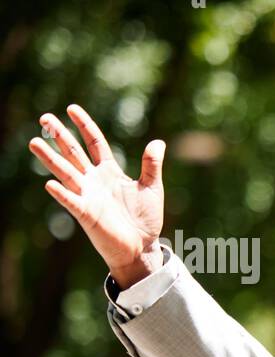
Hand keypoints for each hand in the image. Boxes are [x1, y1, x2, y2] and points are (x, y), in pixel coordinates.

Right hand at [29, 105, 167, 288]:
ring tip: (34, 143)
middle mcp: (93, 180)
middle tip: (44, 117)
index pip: (94, 143)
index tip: (71, 108)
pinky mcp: (86, 214)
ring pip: (65, 172)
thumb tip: (158, 142)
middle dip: (60, 135)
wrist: (142, 246)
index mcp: (109, 172)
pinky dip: (62, 193)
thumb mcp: (152, 188)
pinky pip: (71, 201)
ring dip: (50, 159)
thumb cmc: (145, 219)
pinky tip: (50, 183)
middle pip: (74, 153)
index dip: (84, 125)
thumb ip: (152, 165)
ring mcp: (87, 196)